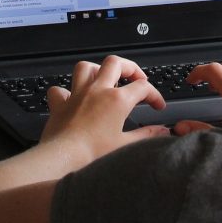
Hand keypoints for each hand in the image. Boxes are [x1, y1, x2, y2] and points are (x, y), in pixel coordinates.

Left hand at [42, 55, 167, 161]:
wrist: (61, 159)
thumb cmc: (91, 154)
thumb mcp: (125, 146)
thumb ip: (146, 135)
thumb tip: (162, 131)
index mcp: (117, 100)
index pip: (143, 87)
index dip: (154, 95)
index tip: (157, 105)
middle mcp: (97, 91)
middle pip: (116, 63)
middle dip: (129, 67)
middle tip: (136, 78)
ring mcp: (77, 95)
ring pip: (86, 67)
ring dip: (97, 69)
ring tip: (104, 78)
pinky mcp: (60, 105)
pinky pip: (59, 90)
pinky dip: (66, 91)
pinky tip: (71, 97)